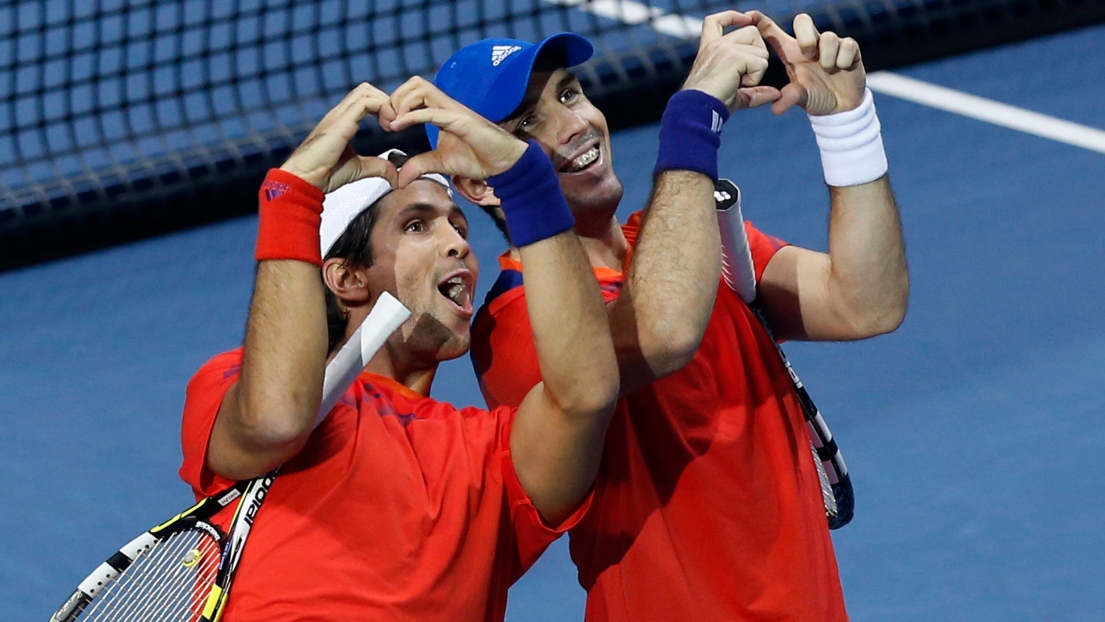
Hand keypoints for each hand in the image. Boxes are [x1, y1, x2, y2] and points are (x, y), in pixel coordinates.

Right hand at [280, 83, 398, 191]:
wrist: (304, 179)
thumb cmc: (323, 174)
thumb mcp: (359, 168)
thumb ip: (378, 167)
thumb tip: (396, 175)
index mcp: (343, 121)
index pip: (366, 99)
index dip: (384, 108)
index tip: (392, 128)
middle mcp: (340, 113)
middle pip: (367, 89)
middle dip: (386, 102)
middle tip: (394, 124)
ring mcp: (339, 115)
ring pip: (366, 91)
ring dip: (385, 104)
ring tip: (391, 125)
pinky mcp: (341, 121)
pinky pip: (366, 102)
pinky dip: (382, 109)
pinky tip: (387, 127)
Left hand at [381, 76, 528, 186]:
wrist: (505, 164)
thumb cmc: (479, 159)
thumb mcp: (441, 163)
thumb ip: (420, 165)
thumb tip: (401, 178)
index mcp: (441, 111)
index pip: (413, 93)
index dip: (396, 103)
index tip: (387, 125)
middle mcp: (446, 106)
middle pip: (415, 83)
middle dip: (395, 98)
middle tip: (388, 122)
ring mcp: (454, 111)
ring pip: (421, 88)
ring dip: (401, 103)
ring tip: (393, 124)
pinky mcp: (462, 121)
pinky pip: (433, 112)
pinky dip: (412, 116)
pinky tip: (398, 126)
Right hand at [681, 10, 780, 111]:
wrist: (697, 111)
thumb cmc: (710, 105)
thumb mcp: (734, 94)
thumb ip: (754, 91)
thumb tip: (775, 94)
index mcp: (709, 48)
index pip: (716, 20)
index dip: (733, 17)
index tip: (745, 20)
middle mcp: (715, 44)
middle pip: (752, 32)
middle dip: (758, 54)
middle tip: (744, 76)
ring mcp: (724, 47)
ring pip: (760, 49)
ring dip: (757, 69)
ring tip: (739, 83)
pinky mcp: (733, 55)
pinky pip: (761, 63)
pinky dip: (755, 78)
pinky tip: (739, 85)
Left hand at [749, 11, 865, 115]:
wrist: (841, 107)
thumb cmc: (816, 97)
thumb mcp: (801, 98)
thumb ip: (788, 98)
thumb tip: (776, 109)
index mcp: (793, 52)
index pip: (775, 32)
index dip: (762, 22)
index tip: (750, 16)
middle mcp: (811, 44)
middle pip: (803, 20)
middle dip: (805, 36)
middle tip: (807, 55)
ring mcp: (831, 44)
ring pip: (828, 36)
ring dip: (827, 56)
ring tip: (828, 70)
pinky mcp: (850, 49)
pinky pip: (847, 45)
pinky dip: (842, 60)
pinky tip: (841, 69)